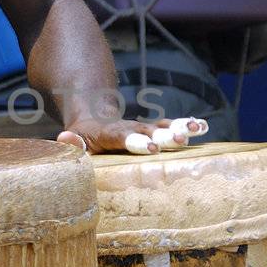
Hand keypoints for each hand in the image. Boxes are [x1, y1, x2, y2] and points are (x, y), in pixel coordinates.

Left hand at [57, 116, 207, 154]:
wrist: (93, 120)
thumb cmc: (81, 142)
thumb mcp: (72, 142)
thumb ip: (71, 144)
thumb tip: (64, 138)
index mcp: (106, 134)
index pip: (121, 137)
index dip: (135, 141)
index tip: (151, 147)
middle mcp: (128, 128)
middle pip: (146, 130)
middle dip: (163, 135)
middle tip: (180, 139)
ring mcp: (142, 128)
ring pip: (161, 127)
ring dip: (179, 128)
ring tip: (197, 128)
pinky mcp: (153, 131)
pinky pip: (170, 127)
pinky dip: (185, 126)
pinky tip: (202, 126)